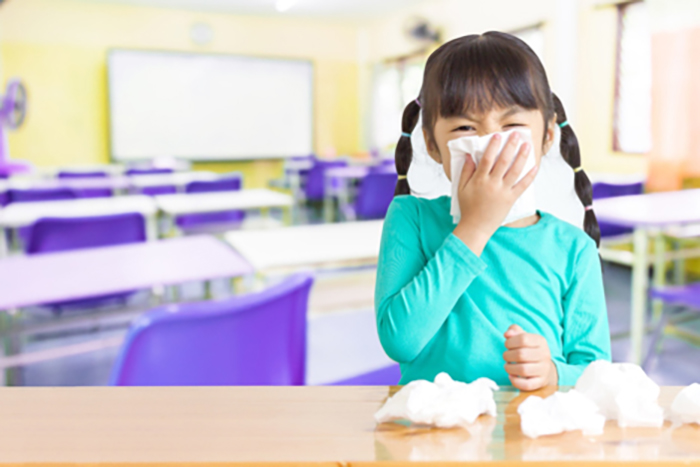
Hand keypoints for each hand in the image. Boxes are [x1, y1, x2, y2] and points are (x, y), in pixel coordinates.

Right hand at [452, 133, 537, 255]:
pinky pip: (522, 186)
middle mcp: (492, 184)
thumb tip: (469, 156)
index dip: (493, 146)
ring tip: (527, 146)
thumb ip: (466, 171)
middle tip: (516, 135)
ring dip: (522, 157)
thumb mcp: (461, 188)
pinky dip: (530, 176)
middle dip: (510, 146)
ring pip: (515, 171)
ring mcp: (503, 192)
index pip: (487, 159)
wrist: (476, 227)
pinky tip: (535, 166)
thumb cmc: (468, 207)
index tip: (498, 136)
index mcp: (479, 180)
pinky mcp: (511, 199)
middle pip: (503, 161)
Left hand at [503, 324, 557, 390]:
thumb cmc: (529, 350)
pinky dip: (515, 381)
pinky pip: (527, 384)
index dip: (510, 342)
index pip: (523, 338)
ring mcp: (544, 369)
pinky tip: (511, 376)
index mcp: (540, 341)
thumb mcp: (524, 337)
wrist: (543, 369)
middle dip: (508, 355)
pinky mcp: (540, 382)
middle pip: (521, 354)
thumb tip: (507, 334)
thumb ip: (514, 331)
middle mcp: (545, 355)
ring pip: (523, 370)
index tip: (507, 345)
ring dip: (509, 368)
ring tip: (508, 366)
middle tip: (506, 357)